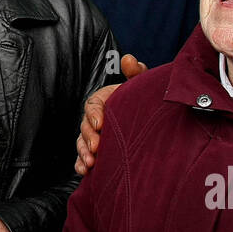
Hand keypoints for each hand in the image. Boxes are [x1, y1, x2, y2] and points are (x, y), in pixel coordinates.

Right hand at [74, 54, 146, 175]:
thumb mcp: (140, 85)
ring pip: (82, 144)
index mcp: (103, 101)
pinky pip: (83, 159)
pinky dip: (81, 165)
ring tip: (91, 164)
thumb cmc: (142, 101)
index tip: (100, 124)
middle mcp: (95, 118)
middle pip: (84, 127)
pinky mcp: (96, 152)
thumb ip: (135, 72)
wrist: (150, 121)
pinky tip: (85, 172)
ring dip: (83, 154)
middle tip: (96, 148)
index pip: (91, 104)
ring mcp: (94, 136)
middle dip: (88, 138)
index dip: (93, 114)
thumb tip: (128, 59)